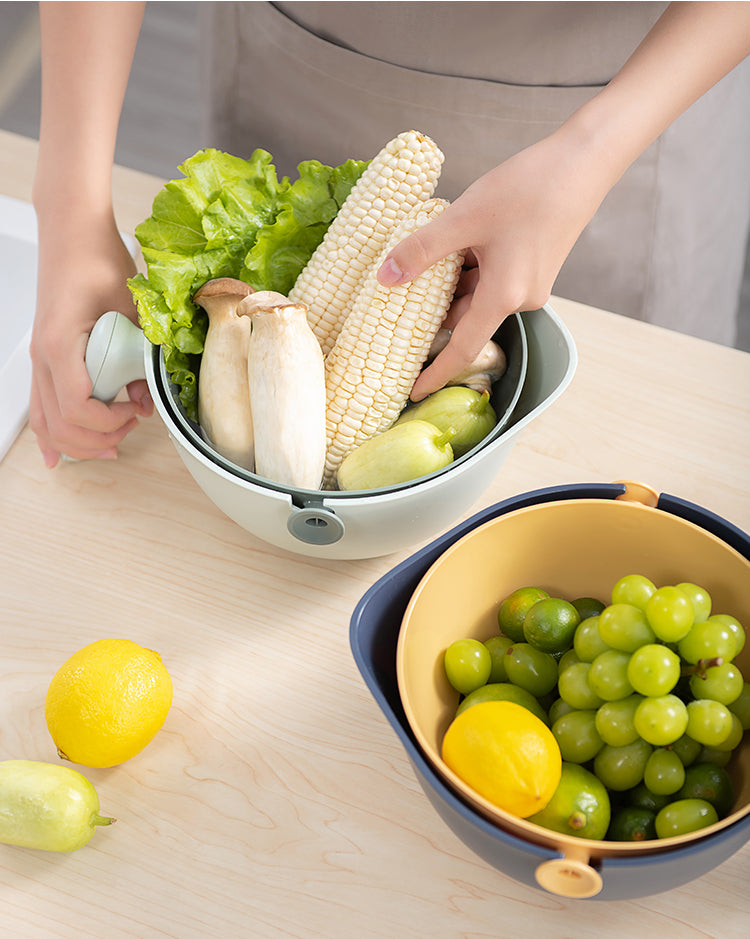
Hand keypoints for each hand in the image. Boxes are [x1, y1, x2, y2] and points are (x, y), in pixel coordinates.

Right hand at [29, 210, 151, 466]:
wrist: (72, 233)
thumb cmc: (97, 259)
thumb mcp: (132, 308)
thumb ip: (140, 357)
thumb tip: (146, 399)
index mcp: (61, 343)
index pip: (77, 406)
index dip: (108, 422)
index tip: (135, 415)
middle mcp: (42, 356)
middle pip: (59, 423)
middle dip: (96, 439)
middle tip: (128, 433)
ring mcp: (39, 359)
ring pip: (46, 421)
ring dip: (77, 442)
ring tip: (108, 447)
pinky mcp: (44, 358)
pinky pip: (39, 407)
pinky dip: (50, 434)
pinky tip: (55, 456)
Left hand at [377, 128, 613, 399]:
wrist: (583, 162)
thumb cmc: (529, 188)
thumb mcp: (464, 217)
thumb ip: (422, 250)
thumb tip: (385, 278)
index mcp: (504, 297)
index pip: (462, 349)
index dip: (435, 373)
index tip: (412, 394)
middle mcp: (520, 298)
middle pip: (465, 318)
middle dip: (432, 314)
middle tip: (393, 309)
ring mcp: (528, 283)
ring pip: (476, 294)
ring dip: (449, 284)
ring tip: (419, 265)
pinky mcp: (532, 266)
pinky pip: (490, 278)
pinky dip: (468, 269)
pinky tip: (453, 244)